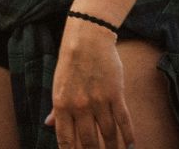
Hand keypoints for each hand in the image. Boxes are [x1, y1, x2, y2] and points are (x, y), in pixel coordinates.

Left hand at [45, 19, 134, 148]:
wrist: (87, 41)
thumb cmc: (70, 63)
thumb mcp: (57, 85)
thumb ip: (55, 108)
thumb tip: (48, 125)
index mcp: (62, 105)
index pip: (66, 139)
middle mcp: (79, 107)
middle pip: (89, 141)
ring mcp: (99, 102)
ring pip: (108, 134)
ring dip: (112, 148)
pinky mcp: (116, 95)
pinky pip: (124, 121)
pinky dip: (128, 135)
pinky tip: (130, 145)